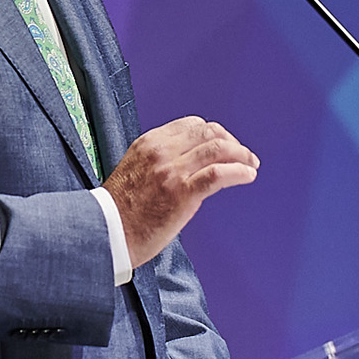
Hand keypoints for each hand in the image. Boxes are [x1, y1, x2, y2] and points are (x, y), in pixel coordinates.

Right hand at [102, 117, 258, 268]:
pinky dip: (239, 172)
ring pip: (217, 148)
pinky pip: (218, 174)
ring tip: (251, 166)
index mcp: (149, 143)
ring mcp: (172, 171)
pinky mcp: (182, 193)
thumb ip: (160, 161)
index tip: (225, 145)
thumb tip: (191, 164)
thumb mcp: (135, 170)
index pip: (192, 124)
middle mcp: (161, 151)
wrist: (107, 233)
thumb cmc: (120, 211)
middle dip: (232, 142)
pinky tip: (248, 176)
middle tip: (244, 156)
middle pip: (209, 132)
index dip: (215, 133)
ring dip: (241, 156)